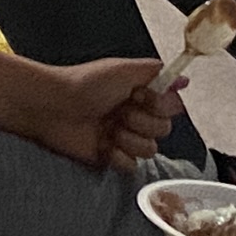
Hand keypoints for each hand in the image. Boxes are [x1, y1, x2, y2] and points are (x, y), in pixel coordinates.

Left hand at [27, 56, 183, 173]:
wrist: (52, 107)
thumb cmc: (83, 83)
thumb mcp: (122, 69)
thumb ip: (154, 72)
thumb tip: (183, 78)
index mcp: (140, 94)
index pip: (172, 107)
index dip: (160, 105)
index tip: (139, 96)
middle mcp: (134, 115)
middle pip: (164, 130)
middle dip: (143, 123)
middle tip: (120, 113)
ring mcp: (123, 137)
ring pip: (151, 150)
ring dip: (131, 140)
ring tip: (109, 130)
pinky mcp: (110, 157)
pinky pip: (132, 166)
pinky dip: (119, 157)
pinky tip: (104, 146)